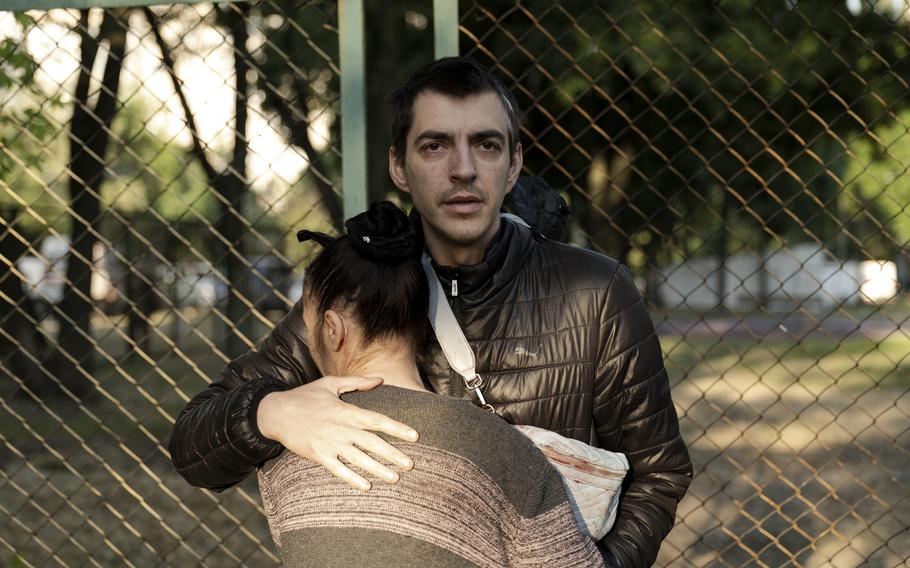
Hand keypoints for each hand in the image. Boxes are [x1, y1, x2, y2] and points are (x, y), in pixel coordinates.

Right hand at [256, 375, 418, 490]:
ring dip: (377, 469)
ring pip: (358, 458)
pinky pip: (337, 469)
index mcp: (346, 410)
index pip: (377, 420)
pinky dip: (351, 478)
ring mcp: (329, 443)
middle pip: (372, 442)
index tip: (414, 436)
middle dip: (392, 454)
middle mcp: (341, 428)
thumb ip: (357, 382)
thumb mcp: (331, 383)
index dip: (397, 428)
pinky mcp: (318, 455)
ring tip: (395, 478)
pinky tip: (366, 486)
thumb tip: (380, 379)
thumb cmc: (305, 396)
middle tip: (410, 464)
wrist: (276, 412)